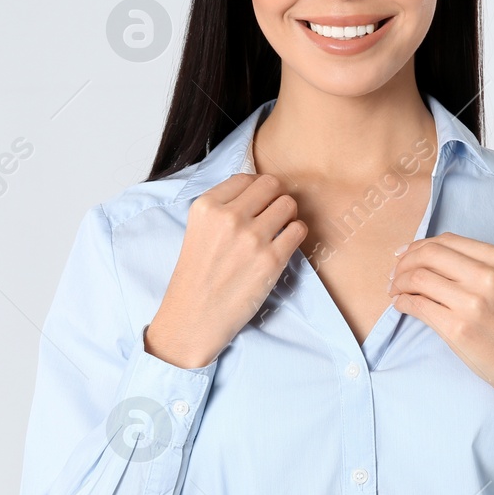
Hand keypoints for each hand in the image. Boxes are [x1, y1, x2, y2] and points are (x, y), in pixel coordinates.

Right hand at [144, 173, 306, 368]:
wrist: (195, 316)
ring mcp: (251, 238)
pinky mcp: (271, 260)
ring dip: (288, 215)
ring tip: (277, 231)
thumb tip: (258, 187)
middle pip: (271, 185)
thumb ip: (222, 206)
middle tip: (271, 215)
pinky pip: (298, 229)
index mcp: (206, 206)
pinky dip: (295, 234)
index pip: (246, 178)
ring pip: (288, 204)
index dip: (257, 189)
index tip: (257, 203)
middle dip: (275, 197)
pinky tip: (283, 245)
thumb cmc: (197, 275)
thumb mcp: (197, 229)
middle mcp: (229, 217)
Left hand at [388, 232, 493, 418]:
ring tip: (396, 292)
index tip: (405, 255)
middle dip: (404, 262)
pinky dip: (402, 303)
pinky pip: (417, 305)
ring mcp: (472, 303)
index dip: (419, 246)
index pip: (446, 240)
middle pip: (428, 254)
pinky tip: (402, 306)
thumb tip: (425, 257)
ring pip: (418, 278)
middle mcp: (487, 277)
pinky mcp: (458, 329)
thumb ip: (474, 266)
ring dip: (398, 283)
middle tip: (394, 275)